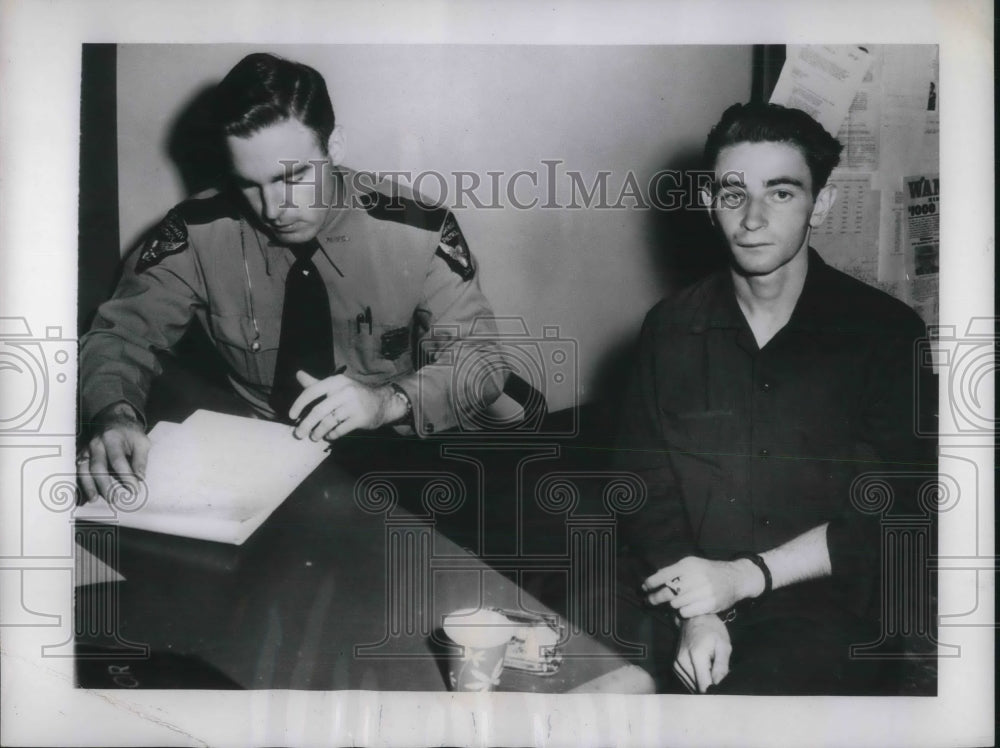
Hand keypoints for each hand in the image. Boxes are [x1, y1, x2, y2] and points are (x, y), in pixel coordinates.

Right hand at [77, 402, 149, 503]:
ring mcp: (86, 449)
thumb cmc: (130, 433)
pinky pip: (78, 470)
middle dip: (105, 484)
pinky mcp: (81, 455)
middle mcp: (95, 444)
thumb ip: (141, 459)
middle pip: (97, 466)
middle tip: (114, 499)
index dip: (126, 476)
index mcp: (112, 438)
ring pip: (83, 469)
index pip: (118, 460)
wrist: (114, 420)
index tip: (134, 489)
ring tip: (94, 499)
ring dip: (88, 485)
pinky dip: (80, 482)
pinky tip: (83, 494)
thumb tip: (140, 478)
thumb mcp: (141, 441)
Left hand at [290, 371, 403, 440]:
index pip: (312, 391)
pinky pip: (340, 430)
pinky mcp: (361, 418)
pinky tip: (329, 436)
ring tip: (314, 437)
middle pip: (319, 410)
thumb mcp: (336, 386)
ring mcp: (354, 405)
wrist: (381, 403)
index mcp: (336, 381)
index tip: (291, 416)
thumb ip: (316, 383)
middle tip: (298, 434)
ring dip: (318, 432)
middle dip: (306, 424)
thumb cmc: (352, 395)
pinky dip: (332, 435)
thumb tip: (298, 374)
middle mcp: (345, 391)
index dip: (299, 404)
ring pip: (329, 422)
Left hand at [642, 555, 763, 618]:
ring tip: (675, 602)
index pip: (664, 575)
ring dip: (672, 604)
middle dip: (655, 597)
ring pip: (676, 603)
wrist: (735, 578)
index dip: (651, 583)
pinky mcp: (710, 604)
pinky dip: (682, 612)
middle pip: (668, 591)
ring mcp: (704, 591)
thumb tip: (653, 580)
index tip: (644, 588)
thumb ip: (674, 570)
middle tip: (649, 601)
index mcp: (689, 565)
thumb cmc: (709, 572)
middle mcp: (696, 577)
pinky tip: (685, 608)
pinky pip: (686, 612)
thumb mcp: (693, 564)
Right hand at [673, 614, 731, 692]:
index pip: (704, 687)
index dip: (715, 692)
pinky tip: (703, 670)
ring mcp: (677, 664)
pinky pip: (687, 681)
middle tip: (719, 677)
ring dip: (702, 684)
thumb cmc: (712, 629)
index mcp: (696, 656)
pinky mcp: (675, 665)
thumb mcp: (723, 645)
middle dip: (710, 687)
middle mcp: (682, 662)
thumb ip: (722, 666)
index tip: (723, 690)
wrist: (694, 617)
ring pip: (692, 687)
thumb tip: (719, 686)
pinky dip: (696, 680)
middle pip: (697, 689)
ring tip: (710, 671)